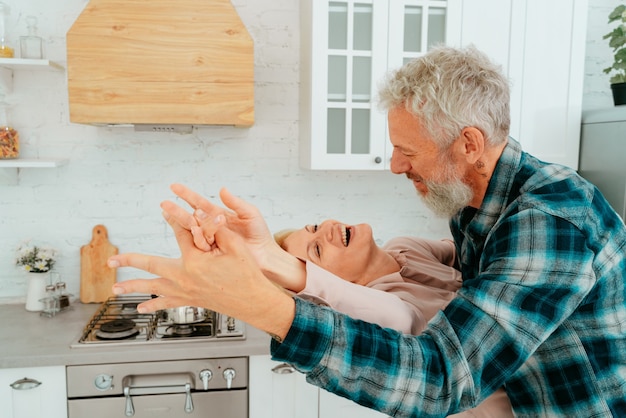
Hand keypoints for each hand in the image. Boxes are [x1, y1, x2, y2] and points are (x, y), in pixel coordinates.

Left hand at [108, 212, 294, 337]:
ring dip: (133, 286)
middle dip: (130, 261)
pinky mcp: (190, 301)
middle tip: (111, 260)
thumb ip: (216, 229)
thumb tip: (201, 213)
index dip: (173, 218)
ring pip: (153, 288)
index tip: (164, 207)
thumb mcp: (235, 246)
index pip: (179, 233)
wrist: (254, 301)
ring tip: (115, 289)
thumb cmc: (247, 274)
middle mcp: (184, 278)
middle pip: (151, 265)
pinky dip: (153, 305)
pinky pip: (167, 303)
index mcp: (195, 261)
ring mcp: (185, 292)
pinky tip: (142, 307)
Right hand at [162, 184, 288, 273]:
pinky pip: (202, 244)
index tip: (174, 187)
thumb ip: (236, 203)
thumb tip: (222, 189)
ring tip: (168, 213)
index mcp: (219, 215)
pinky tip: (190, 230)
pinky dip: (196, 236)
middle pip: (191, 216)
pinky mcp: (213, 253)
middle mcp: (212, 227)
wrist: (266, 256)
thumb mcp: (250, 215)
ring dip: (181, 222)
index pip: (199, 203)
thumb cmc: (260, 234)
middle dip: (177, 209)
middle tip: (163, 203)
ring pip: (193, 230)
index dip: (187, 195)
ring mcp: (212, 240)